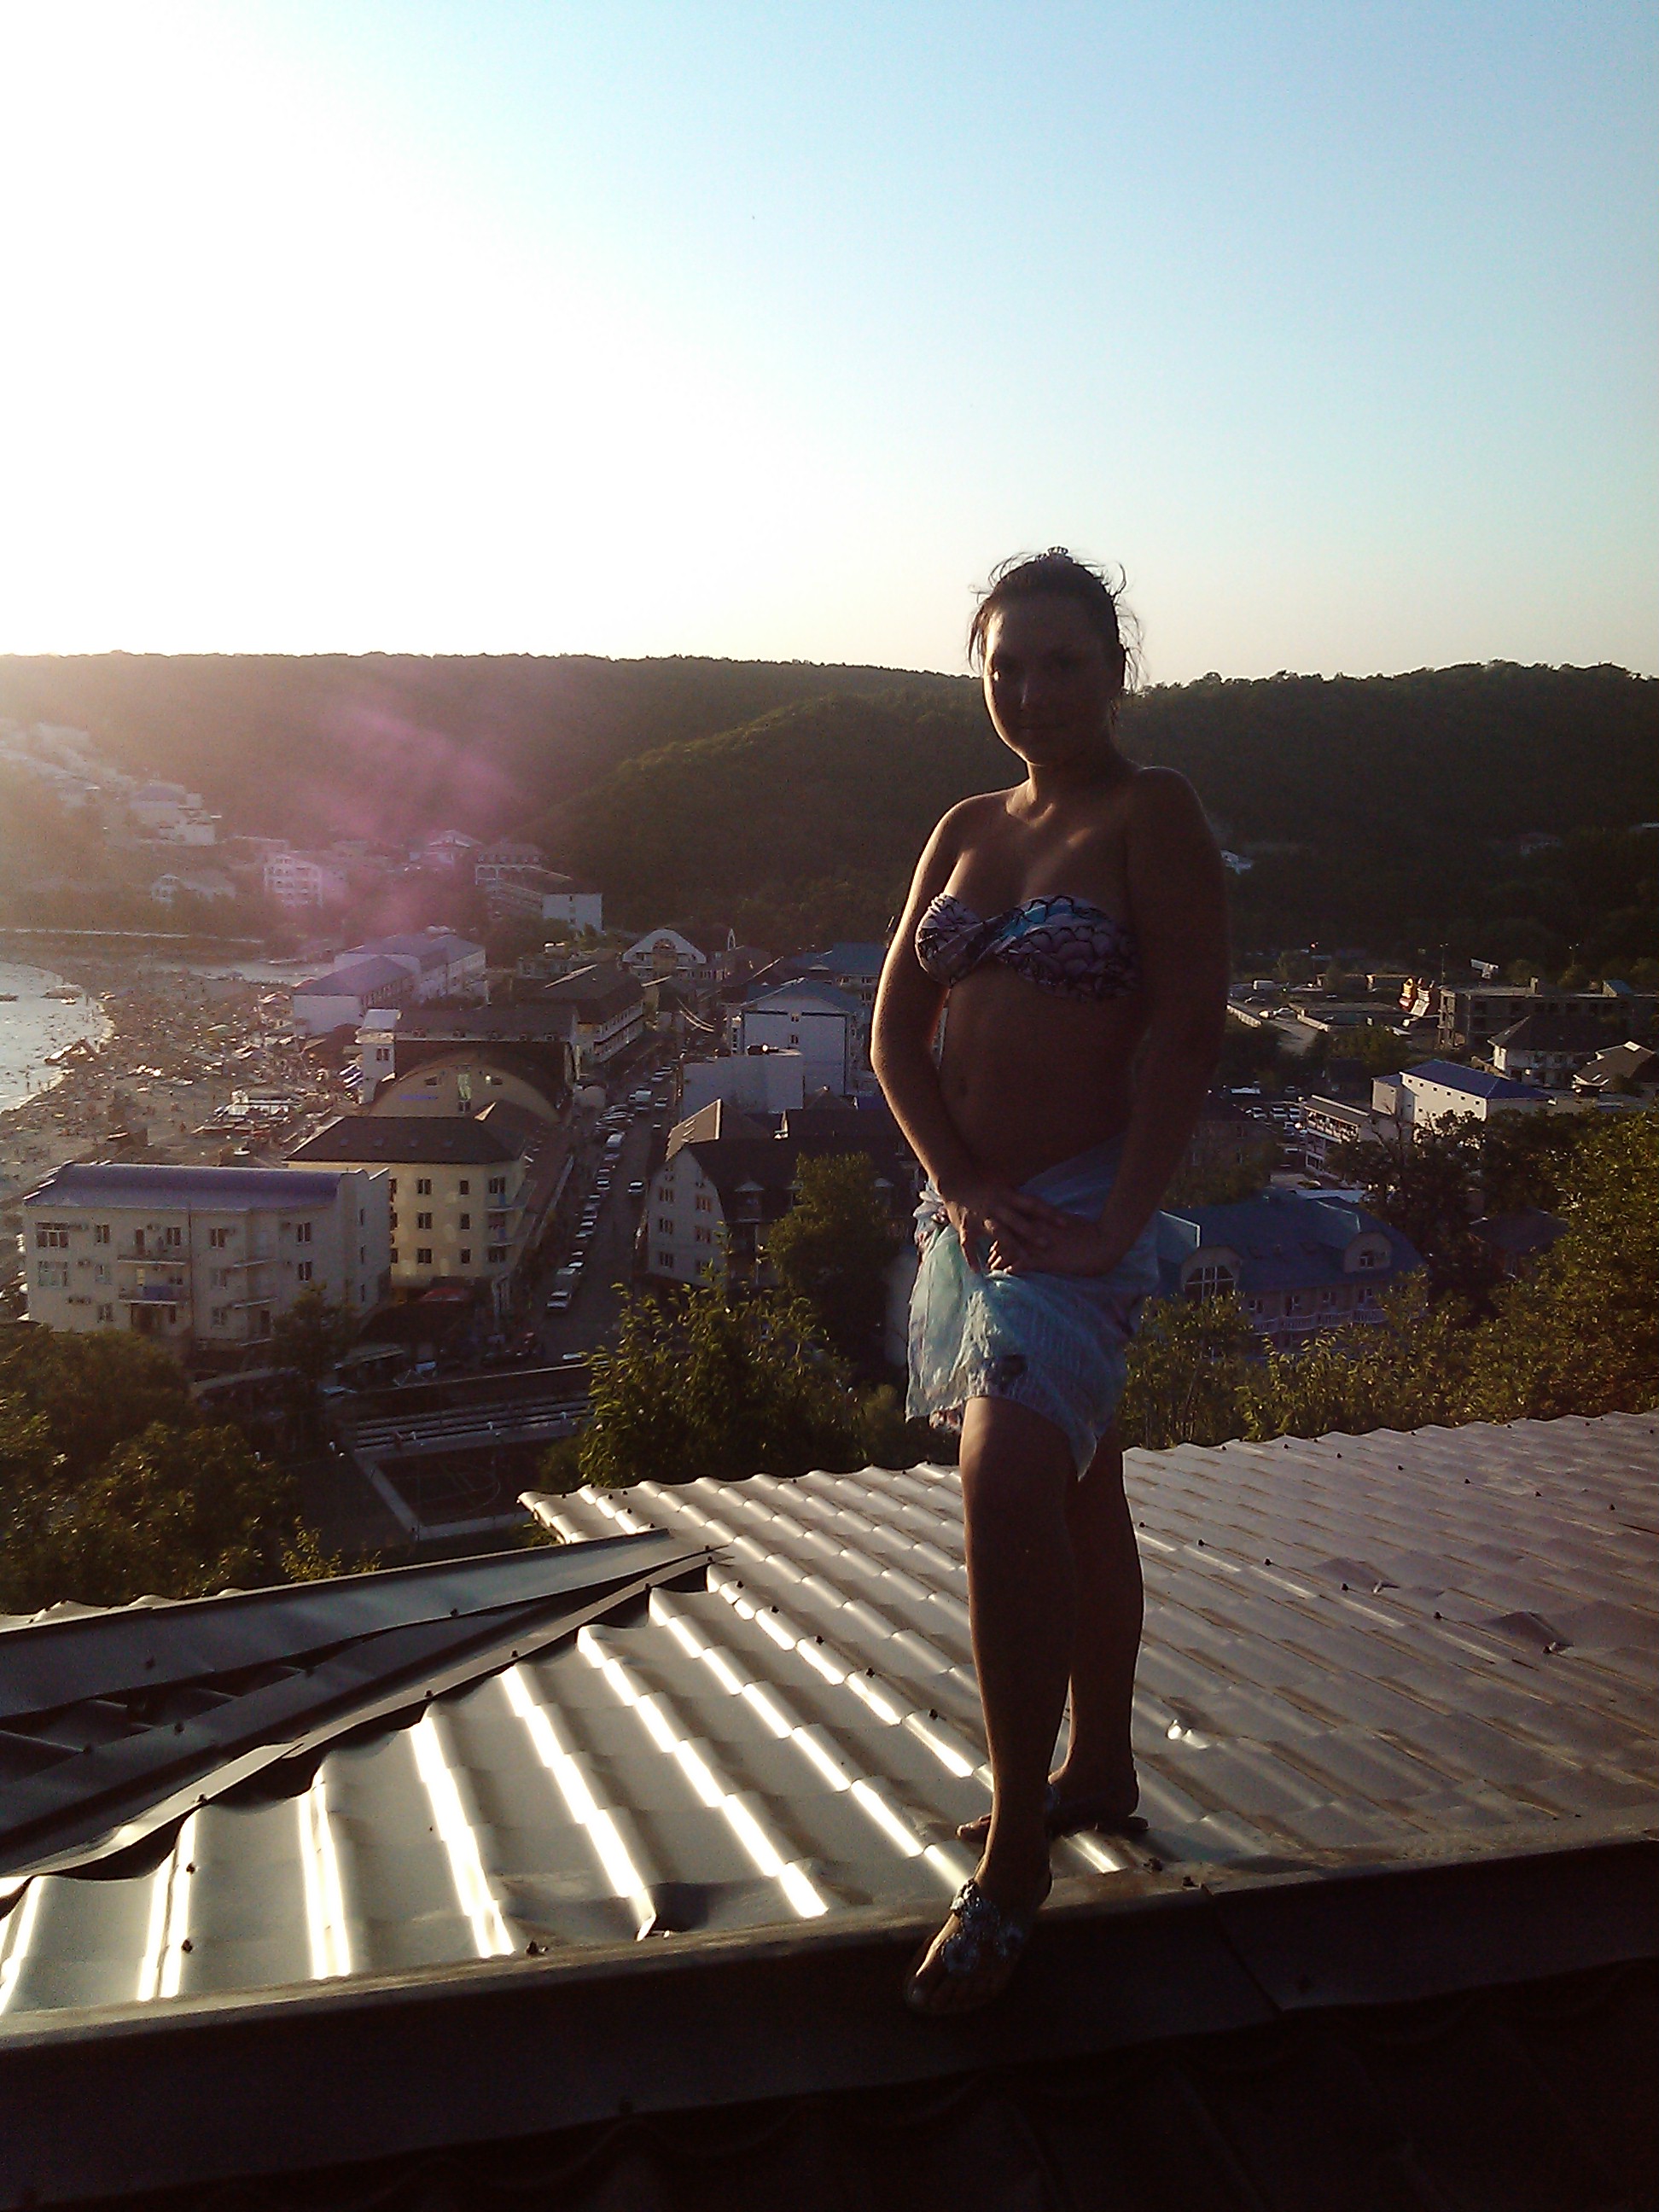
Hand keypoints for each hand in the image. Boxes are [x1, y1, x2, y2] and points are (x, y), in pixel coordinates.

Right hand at [938, 1176, 1060, 1273]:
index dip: (1049, 1213)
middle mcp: (996, 1206)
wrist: (956, 1182)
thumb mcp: (1006, 1190)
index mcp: (1008, 1196)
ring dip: (1010, 1246)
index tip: (1066, 1223)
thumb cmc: (986, 1188)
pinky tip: (978, 1271)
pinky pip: (968, 1243)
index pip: (1032, 1204)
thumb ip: (1023, 1202)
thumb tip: (1048, 1210)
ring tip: (1022, 1260)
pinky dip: (971, 1257)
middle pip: (1017, 1220)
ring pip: (997, 1232)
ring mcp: (981, 1217)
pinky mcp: (966, 1226)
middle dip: (1031, 1232)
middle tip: (1048, 1244)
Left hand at [990, 1207, 1128, 1277]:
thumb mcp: (1068, 1223)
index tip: (996, 1245)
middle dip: (995, 1250)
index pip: (1014, 1225)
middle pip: (1007, 1238)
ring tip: (992, 1270)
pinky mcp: (1047, 1259)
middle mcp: (1036, 1230)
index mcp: (1041, 1219)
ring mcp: (1040, 1245)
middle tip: (989, 1260)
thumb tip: (1046, 1228)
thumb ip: (1053, 1224)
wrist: (1105, 1240)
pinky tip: (1006, 1276)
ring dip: (999, 1262)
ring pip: (1011, 1252)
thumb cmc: (1090, 1232)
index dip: (1003, 1236)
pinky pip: (1023, 1264)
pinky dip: (1012, 1270)